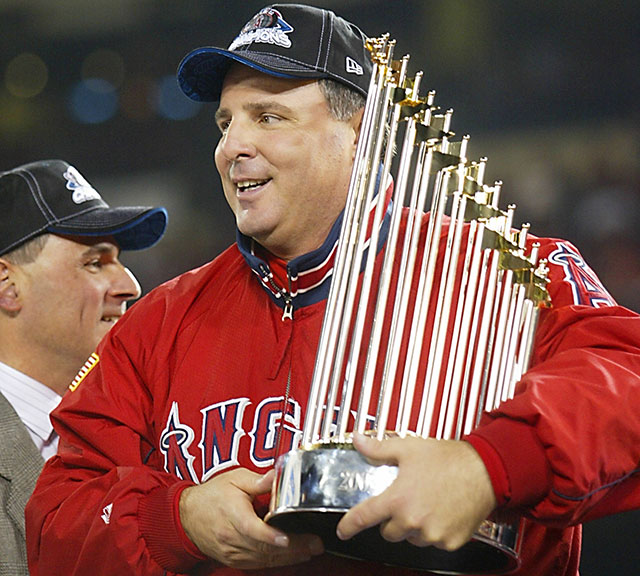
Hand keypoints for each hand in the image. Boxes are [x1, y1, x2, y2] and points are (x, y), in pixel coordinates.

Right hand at [179, 468, 323, 568]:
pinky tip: (293, 556)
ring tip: (311, 550)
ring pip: (264, 559)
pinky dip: (277, 561)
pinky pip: (259, 564)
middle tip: (315, 544)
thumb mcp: (234, 479)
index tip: (287, 538)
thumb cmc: (212, 496)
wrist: (188, 515)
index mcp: (233, 515)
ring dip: (289, 557)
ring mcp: (234, 552)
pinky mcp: (235, 560)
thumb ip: (257, 480)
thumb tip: (276, 475)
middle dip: (293, 547)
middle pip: (264, 548)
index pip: (252, 529)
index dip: (270, 536)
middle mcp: (232, 538)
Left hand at [336, 433, 496, 550]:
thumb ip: (379, 448)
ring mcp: (432, 533)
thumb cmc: (449, 459)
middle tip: (405, 499)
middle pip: (388, 531)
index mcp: (398, 498)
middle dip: (392, 518)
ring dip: (412, 525)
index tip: (343, 530)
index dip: (349, 525)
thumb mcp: (408, 448)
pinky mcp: (449, 542)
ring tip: (426, 503)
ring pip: (410, 537)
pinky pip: (432, 542)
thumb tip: (358, 441)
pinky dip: (433, 531)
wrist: (485, 470)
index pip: (364, 517)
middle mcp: (413, 520)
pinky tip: (440, 511)